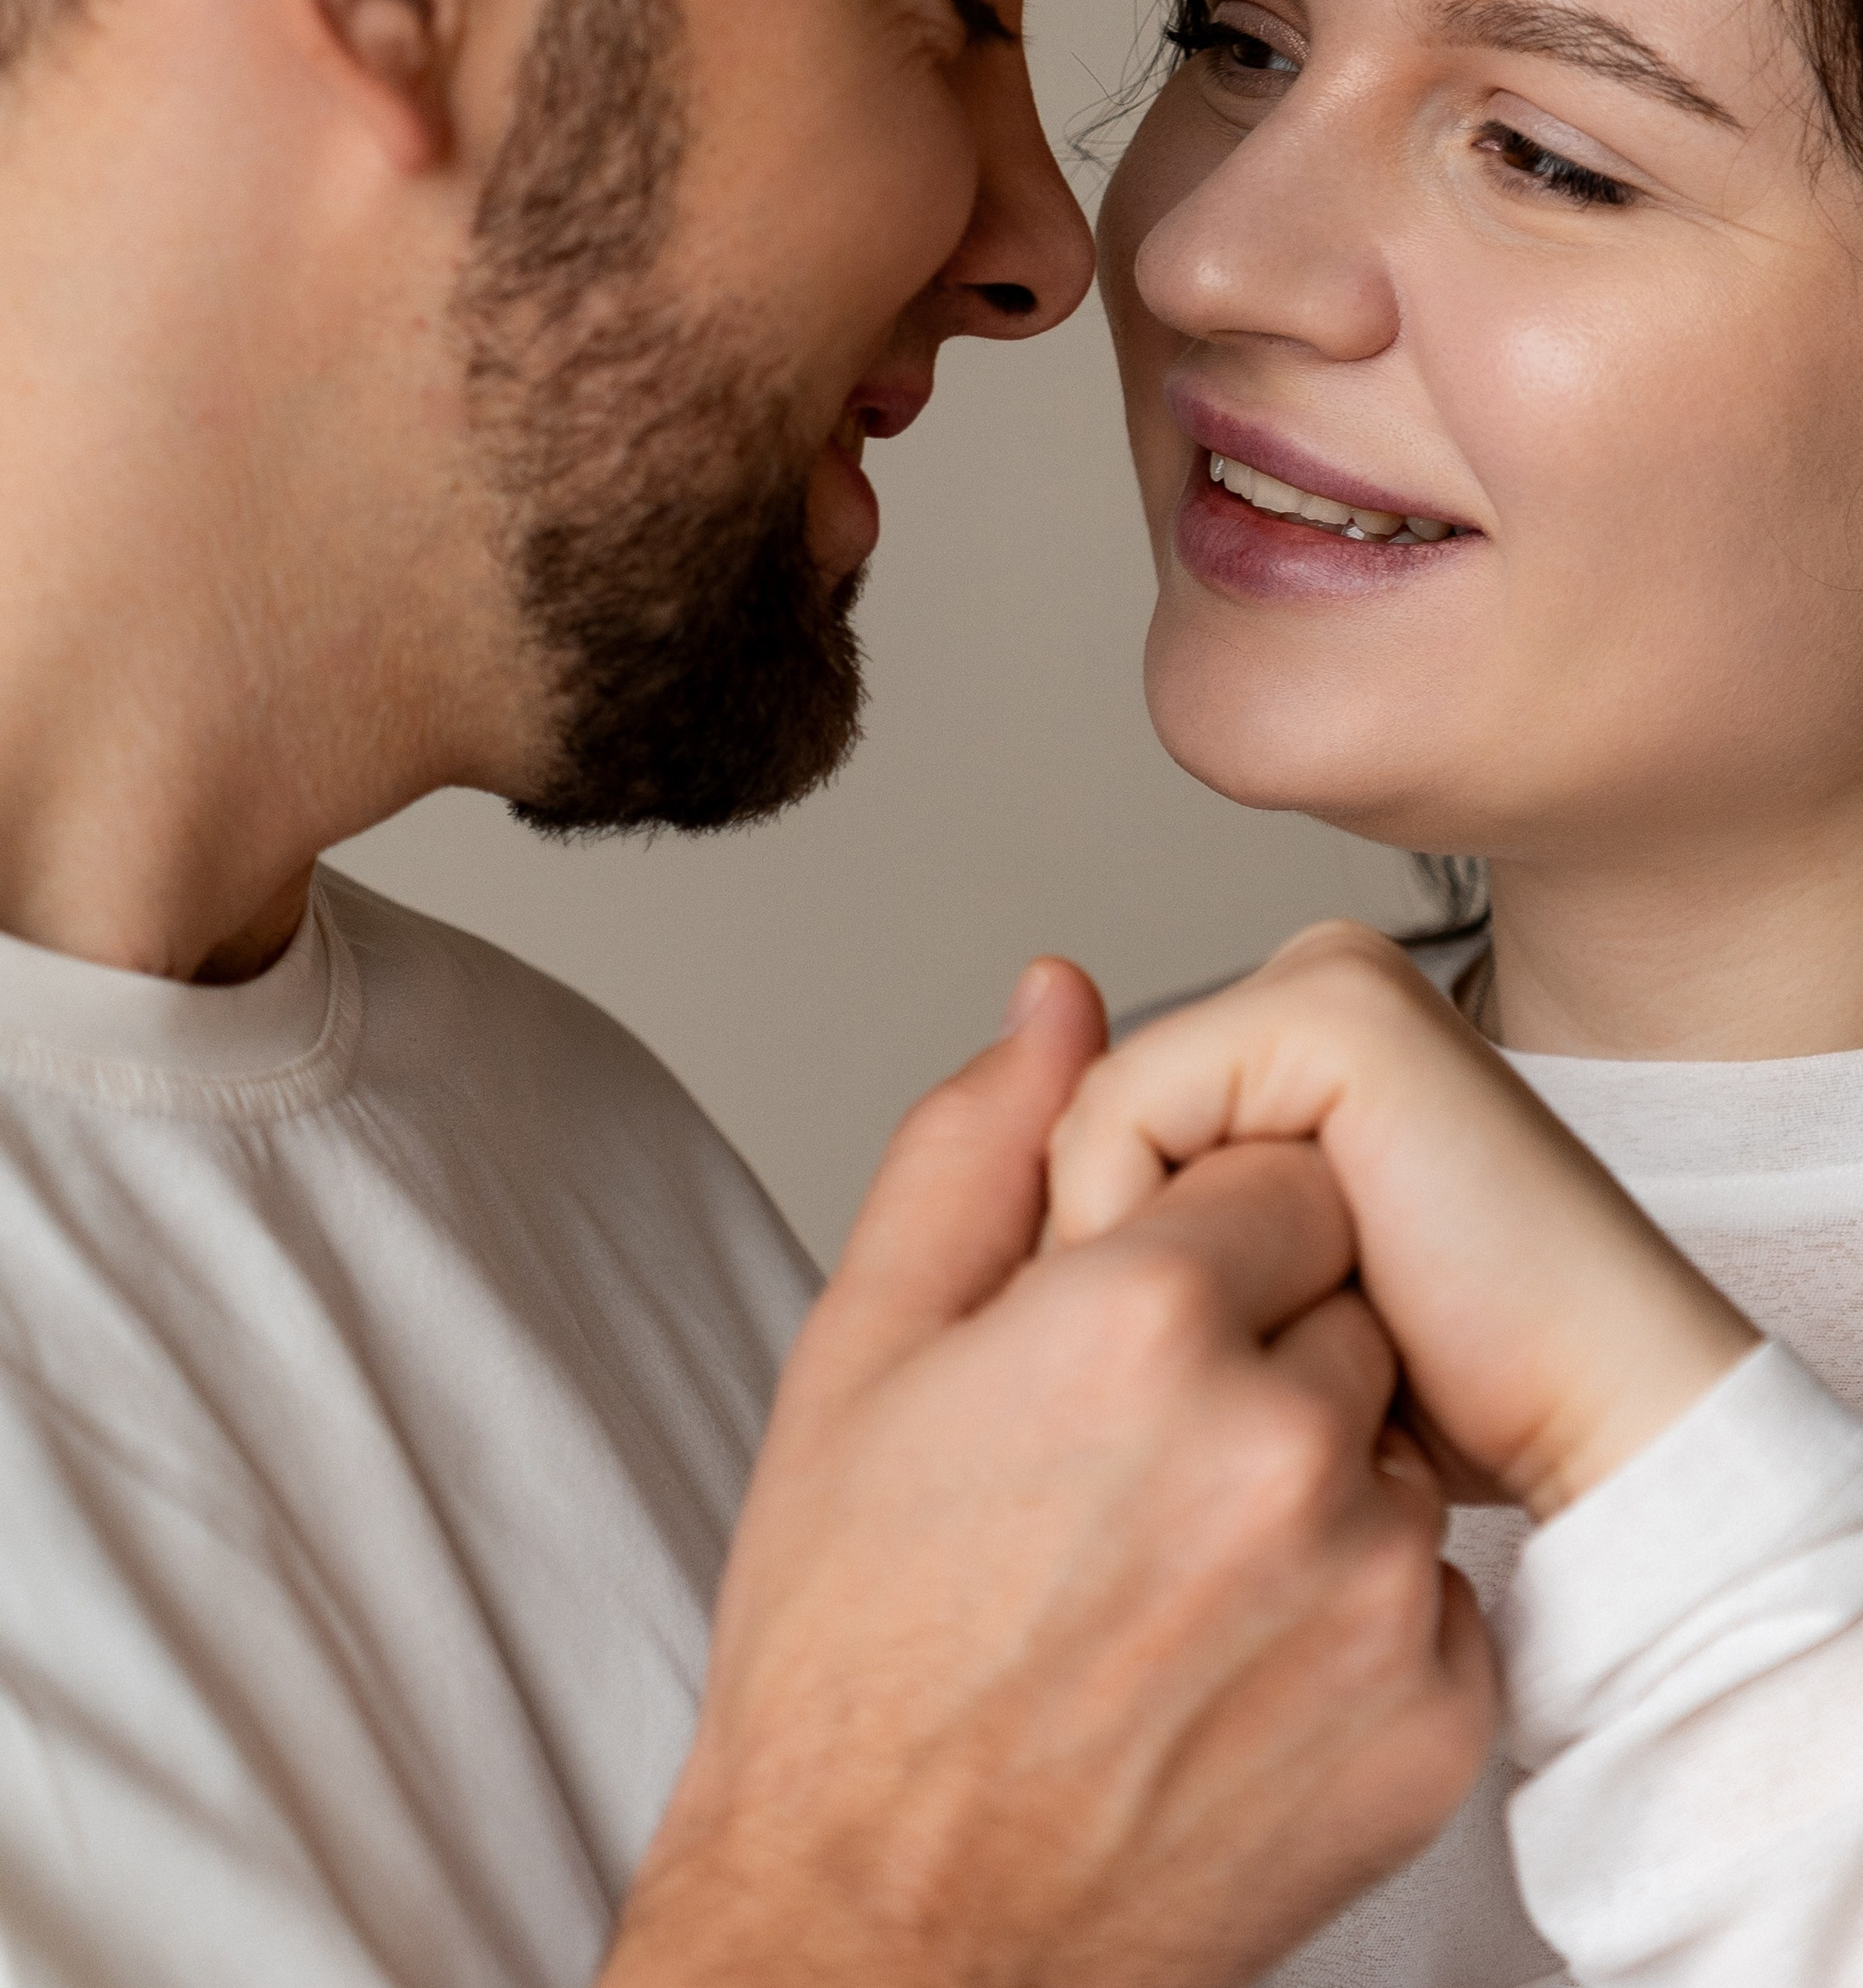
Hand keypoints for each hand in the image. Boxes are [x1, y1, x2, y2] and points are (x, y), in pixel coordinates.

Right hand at [607, 961, 1492, 1987]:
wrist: (880, 1927)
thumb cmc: (852, 1643)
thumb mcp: (862, 1354)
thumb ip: (976, 1146)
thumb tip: (1059, 996)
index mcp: (1132, 1321)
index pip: (1277, 1170)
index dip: (1197, 1240)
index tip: (1130, 1322)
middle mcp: (1274, 1443)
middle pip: (1351, 1293)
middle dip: (1263, 1339)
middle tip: (1133, 1453)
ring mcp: (1364, 1591)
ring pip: (1394, 1438)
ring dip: (1312, 1473)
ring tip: (1169, 1565)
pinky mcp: (1426, 1720)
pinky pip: (1436, 1586)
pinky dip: (1354, 1610)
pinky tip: (1227, 1659)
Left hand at [1046, 922, 1759, 1521]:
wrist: (1606, 1438)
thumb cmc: (1433, 1410)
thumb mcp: (1222, 1315)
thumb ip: (1096, 1179)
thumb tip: (1043, 978)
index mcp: (1283, 1038)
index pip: (1067, 1142)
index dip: (1083, 1293)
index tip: (1210, 1379)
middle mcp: (1302, 989)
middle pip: (1072, 1136)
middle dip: (1108, 1292)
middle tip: (1256, 1371)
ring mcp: (1326, 986)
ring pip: (1086, 1134)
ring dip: (1136, 1287)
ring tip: (1288, 1340)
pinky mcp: (1336, 1018)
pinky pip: (1122, 1121)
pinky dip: (1150, 1249)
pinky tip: (1302, 1302)